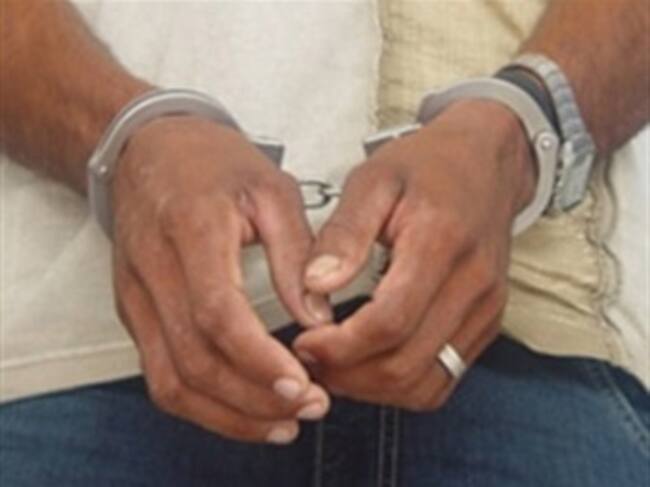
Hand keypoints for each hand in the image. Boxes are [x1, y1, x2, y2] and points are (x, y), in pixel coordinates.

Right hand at [112, 116, 331, 442]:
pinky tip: (242, 411)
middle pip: (194, 359)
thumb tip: (318, 318)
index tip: (302, 384)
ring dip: (227, 414)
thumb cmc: (212, 163)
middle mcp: (153, 271)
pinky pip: (159, 376)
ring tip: (281, 423)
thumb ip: (297, 254)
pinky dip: (201, 405)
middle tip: (308, 408)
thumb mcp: (270, 190)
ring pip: (171, 381)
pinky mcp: (134, 313)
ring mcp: (136, 297)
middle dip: (253, 398)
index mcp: (191, 230)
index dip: (259, 358)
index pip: (217, 313)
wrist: (146, 151)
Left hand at [293, 100, 535, 409]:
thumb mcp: (373, 180)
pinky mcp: (487, 323)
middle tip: (311, 358)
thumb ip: (344, 233)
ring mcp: (486, 309)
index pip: (390, 322)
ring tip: (335, 366)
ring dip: (373, 388)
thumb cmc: (427, 166)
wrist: (485, 161)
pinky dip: (402, 385)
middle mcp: (473, 284)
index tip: (305, 341)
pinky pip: (444, 379)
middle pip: (406, 364)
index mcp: (441, 242)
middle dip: (348, 374)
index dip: (340, 346)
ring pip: (427, 384)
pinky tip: (371, 365)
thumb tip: (315, 285)